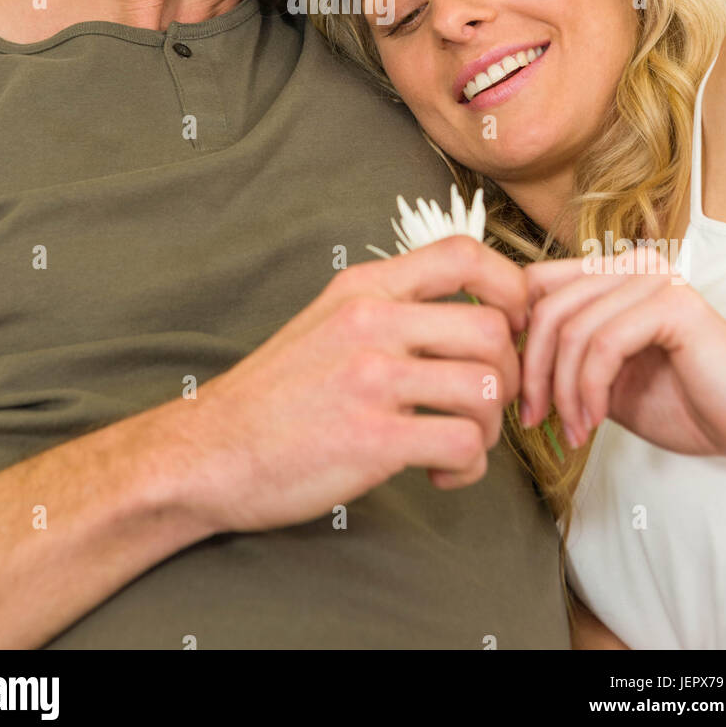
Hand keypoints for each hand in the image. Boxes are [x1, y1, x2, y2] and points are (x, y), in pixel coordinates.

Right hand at [180, 235, 526, 534]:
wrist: (209, 452)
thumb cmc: (275, 397)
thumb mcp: (328, 322)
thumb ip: (391, 310)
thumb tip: (472, 316)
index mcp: (363, 288)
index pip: (463, 252)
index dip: (510, 284)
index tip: (515, 323)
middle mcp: (371, 322)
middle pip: (492, 327)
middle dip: (509, 373)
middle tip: (487, 404)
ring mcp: (372, 378)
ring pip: (487, 387)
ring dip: (492, 426)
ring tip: (461, 441)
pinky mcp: (373, 438)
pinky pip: (465, 443)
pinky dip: (468, 467)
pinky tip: (439, 474)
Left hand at [521, 258, 725, 461]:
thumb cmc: (682, 404)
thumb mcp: (601, 376)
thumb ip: (562, 354)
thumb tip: (502, 356)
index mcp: (612, 273)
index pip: (535, 282)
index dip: (514, 334)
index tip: (512, 387)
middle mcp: (632, 264)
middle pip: (547, 307)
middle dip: (533, 372)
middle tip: (534, 419)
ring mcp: (654, 278)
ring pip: (572, 329)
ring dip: (563, 391)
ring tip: (571, 430)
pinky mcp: (673, 304)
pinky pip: (604, 344)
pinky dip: (589, 390)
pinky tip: (593, 421)